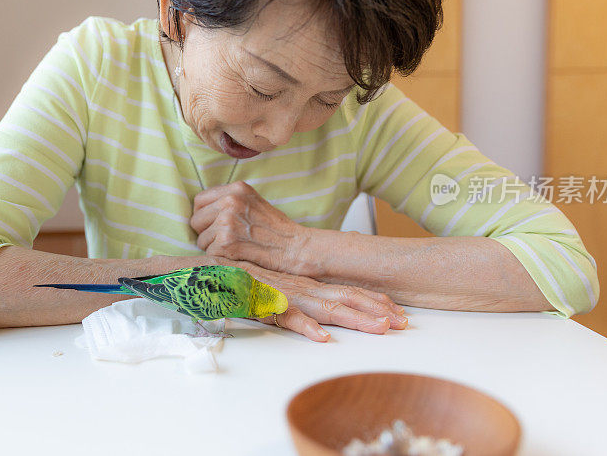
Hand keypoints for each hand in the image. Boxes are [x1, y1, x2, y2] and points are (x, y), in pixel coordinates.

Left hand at [191, 181, 307, 272]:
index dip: (203, 215)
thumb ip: (229, 201)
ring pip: (201, 240)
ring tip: (236, 247)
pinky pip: (209, 253)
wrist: (296, 247)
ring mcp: (227, 222)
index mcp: (236, 189)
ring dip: (214, 248)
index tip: (211, 225)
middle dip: (206, 233)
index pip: (199, 200)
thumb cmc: (276, 228)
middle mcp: (230, 202)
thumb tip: (201, 211)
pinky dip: (221, 258)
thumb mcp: (253, 202)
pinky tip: (238, 255)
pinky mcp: (226, 243)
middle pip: (196, 220)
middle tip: (224, 240)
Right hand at [209, 257, 407, 341]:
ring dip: (354, 318)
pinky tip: (321, 337)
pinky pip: (286, 317)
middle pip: (345, 298)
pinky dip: (305, 326)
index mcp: (304, 285)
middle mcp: (299, 287)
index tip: (396, 311)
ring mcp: (282, 295)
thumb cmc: (236, 281)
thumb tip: (318, 319)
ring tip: (378, 328)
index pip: (345, 291)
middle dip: (376, 310)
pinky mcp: (262, 303)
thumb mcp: (272, 292)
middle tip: (403, 322)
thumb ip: (294, 302)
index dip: (372, 300)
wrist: (203, 269)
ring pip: (324, 307)